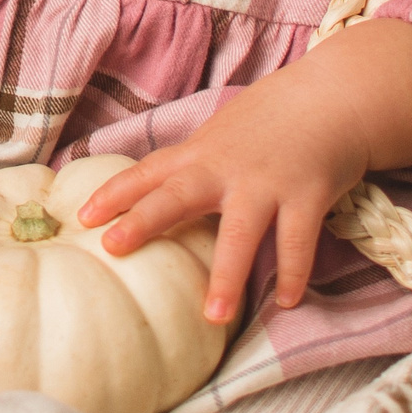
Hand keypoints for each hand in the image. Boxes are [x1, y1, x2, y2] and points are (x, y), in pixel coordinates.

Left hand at [75, 18, 411, 323]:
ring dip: (227, 274)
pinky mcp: (307, 195)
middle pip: (177, 196)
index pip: (147, 172)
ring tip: (213, 315)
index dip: (113, 193)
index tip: (80, 218)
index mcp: (200, 154)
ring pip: (241, 233)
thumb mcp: (220, 137)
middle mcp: (227, 168)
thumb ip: (191, 168)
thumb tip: (149, 199)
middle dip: (144, 221)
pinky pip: (297, 242)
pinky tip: (287, 302)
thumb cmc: (269, 123)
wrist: (330, 97)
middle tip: (111, 248)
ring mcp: (267, 183)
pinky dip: (293, 273)